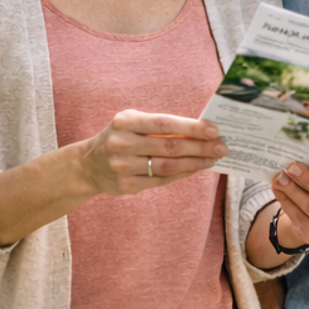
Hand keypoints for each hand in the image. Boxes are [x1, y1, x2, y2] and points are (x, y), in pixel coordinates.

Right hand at [77, 110, 225, 196]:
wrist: (87, 165)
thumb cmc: (119, 138)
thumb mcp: (131, 123)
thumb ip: (159, 125)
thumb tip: (198, 129)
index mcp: (125, 122)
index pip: (164, 124)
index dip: (191, 127)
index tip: (213, 130)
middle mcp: (122, 144)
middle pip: (170, 147)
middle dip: (200, 147)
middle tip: (221, 147)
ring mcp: (123, 167)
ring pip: (168, 166)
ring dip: (194, 162)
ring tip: (212, 159)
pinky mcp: (126, 186)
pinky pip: (161, 181)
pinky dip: (182, 174)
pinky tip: (195, 168)